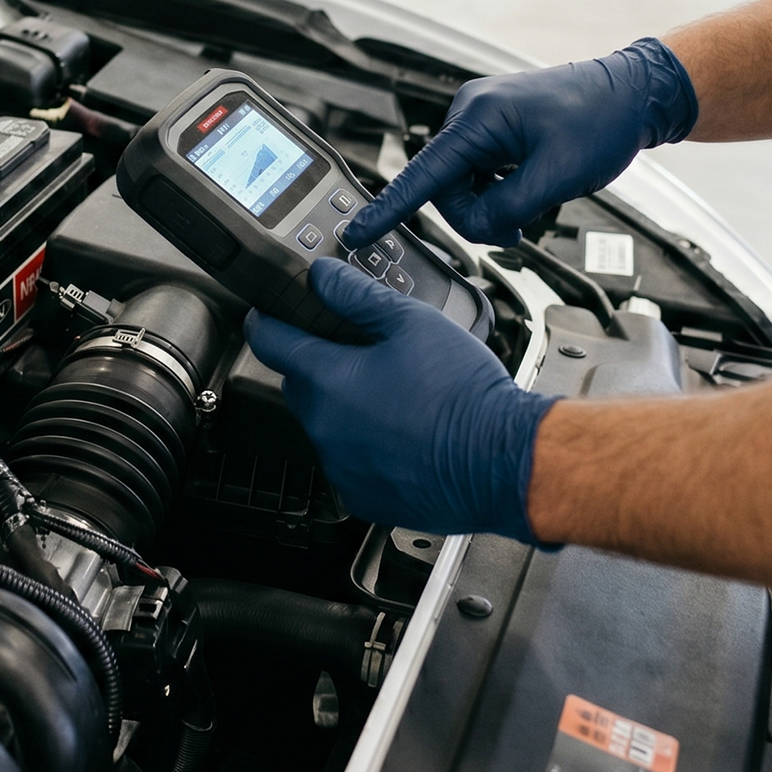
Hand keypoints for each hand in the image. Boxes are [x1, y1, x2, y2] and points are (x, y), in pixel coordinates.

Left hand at [244, 257, 555, 538]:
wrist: (505, 463)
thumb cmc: (464, 395)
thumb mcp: (412, 323)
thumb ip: (357, 296)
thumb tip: (323, 276)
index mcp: (328, 380)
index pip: (270, 342)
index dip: (266, 320)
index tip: (266, 313)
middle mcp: (325, 428)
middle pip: (299, 384)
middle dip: (318, 363)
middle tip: (358, 349)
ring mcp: (341, 466)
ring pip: (325, 424)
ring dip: (344, 406)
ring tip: (394, 392)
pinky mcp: (363, 495)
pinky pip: (348, 459)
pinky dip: (364, 444)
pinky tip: (402, 430)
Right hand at [345, 37, 695, 248]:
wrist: (632, 94)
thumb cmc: (601, 123)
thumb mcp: (557, 176)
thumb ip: (507, 209)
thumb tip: (478, 229)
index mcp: (477, 118)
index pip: (422, 174)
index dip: (389, 209)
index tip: (356, 232)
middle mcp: (468, 113)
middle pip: (448, 189)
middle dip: (479, 213)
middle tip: (521, 224)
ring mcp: (478, 119)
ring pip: (464, 185)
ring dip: (493, 204)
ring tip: (533, 204)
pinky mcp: (491, 127)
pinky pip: (479, 172)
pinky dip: (499, 190)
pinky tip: (527, 188)